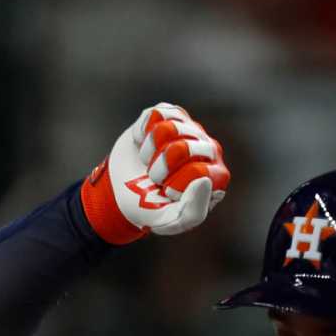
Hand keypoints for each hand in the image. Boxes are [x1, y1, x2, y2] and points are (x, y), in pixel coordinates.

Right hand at [79, 103, 228, 245]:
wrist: (120, 191)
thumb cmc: (149, 207)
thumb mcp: (167, 221)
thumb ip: (190, 213)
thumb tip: (205, 181)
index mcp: (215, 178)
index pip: (199, 173)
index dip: (174, 184)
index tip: (166, 193)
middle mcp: (209, 150)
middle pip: (183, 148)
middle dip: (159, 167)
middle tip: (154, 178)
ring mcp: (190, 129)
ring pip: (168, 128)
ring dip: (149, 151)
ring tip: (149, 161)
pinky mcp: (169, 114)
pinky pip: (155, 115)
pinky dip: (142, 134)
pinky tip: (145, 145)